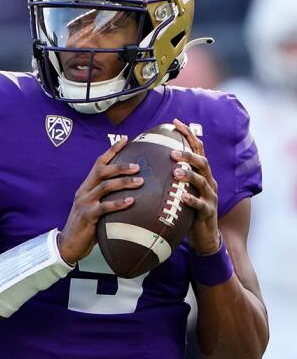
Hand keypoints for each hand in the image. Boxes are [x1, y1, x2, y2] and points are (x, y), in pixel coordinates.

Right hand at [58, 135, 142, 264]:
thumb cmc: (86, 225)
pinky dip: (118, 203)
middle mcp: (84, 191)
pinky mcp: (87, 216)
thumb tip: (130, 191)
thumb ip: (106, 197)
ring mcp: (84, 203)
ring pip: (104, 186)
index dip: (112, 150)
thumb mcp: (94, 207)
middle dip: (120, 166)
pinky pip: (104, 207)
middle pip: (102, 171)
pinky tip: (131, 201)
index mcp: (86, 186)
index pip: (98, 163)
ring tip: (140, 182)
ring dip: (123, 182)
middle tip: (138, 165)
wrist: (68, 244)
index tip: (126, 139)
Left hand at [171, 119, 219, 253]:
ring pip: (203, 181)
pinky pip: (201, 205)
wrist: (204, 235)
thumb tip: (148, 158)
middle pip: (202, 162)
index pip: (197, 149)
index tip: (175, 122)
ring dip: (189, 175)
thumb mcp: (181, 189)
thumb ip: (171, 175)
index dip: (188, 135)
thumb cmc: (188, 210)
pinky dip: (192, 200)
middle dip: (188, 155)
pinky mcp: (208, 212)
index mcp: (201, 174)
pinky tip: (182, 198)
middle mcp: (208, 181)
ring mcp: (210, 196)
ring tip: (176, 172)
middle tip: (172, 152)